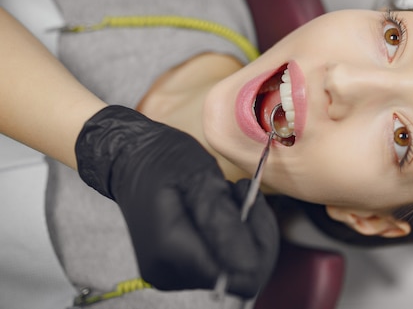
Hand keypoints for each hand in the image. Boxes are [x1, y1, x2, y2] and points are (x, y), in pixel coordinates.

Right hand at [75, 105, 278, 297]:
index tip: (250, 199)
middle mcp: (169, 273)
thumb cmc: (163, 159)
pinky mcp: (179, 270)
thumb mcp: (199, 176)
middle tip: (241, 192)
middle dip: (255, 234)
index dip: (259, 241)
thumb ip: (222, 221)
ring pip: (237, 269)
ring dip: (244, 232)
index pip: (242, 274)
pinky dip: (232, 236)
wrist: (131, 159)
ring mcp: (173, 275)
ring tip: (227, 196)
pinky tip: (220, 210)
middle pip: (243, 276)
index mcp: (172, 251)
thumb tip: (250, 264)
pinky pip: (223, 263)